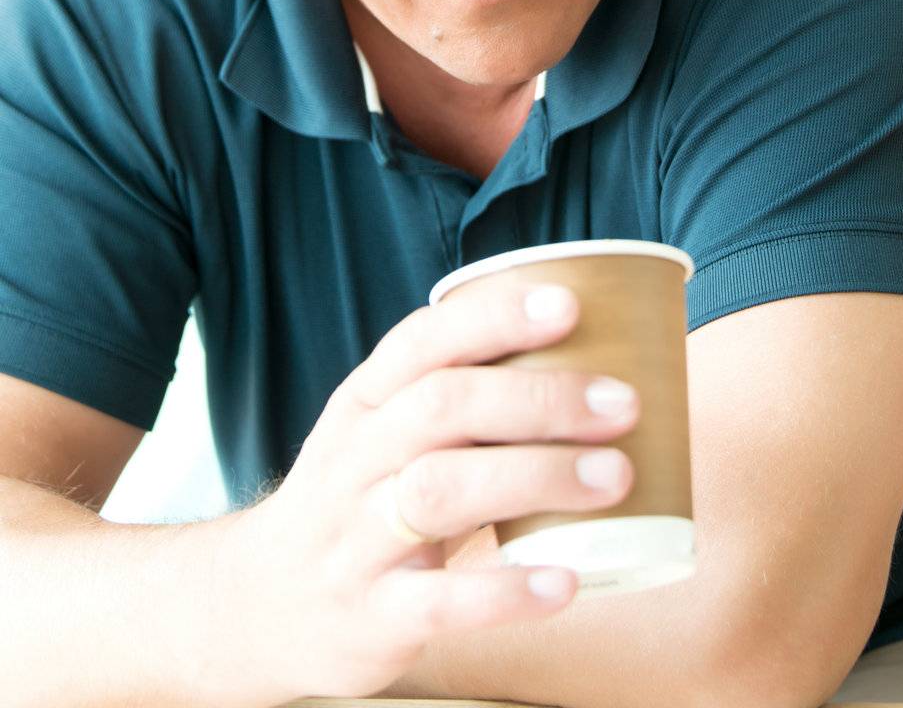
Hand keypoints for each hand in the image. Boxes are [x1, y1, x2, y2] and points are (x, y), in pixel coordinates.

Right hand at [218, 276, 640, 705]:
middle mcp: (353, 460)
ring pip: (440, 491)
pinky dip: (506, 591)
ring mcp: (354, 539)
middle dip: (539, 398)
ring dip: (536, 476)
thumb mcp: (383, 433)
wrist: (258, 604)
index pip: (422, 342)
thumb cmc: (358, 500)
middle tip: (624, 403)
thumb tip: (590, 353)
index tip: (570, 306)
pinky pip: (438, 601)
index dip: (495, 318)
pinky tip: (567, 582)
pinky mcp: (369, 616)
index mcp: (363, 402)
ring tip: (616, 477)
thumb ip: (461, 397)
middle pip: (441, 407)